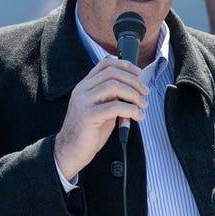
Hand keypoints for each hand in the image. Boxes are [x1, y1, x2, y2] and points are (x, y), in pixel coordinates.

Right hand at [54, 57, 148, 179]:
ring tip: (142, 105)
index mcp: (85, 85)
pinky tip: (137, 116)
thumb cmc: (87, 132)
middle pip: (112, 73)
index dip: (124, 65)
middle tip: (145, 92)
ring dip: (133, 95)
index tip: (138, 72)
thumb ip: (112, 98)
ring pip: (114, 86)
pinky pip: (115, 106)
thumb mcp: (100, 108)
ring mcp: (84, 101)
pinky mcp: (88, 115)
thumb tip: (133, 91)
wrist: (70, 151)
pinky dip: (131, 110)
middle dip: (133, 81)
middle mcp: (82, 90)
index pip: (105, 64)